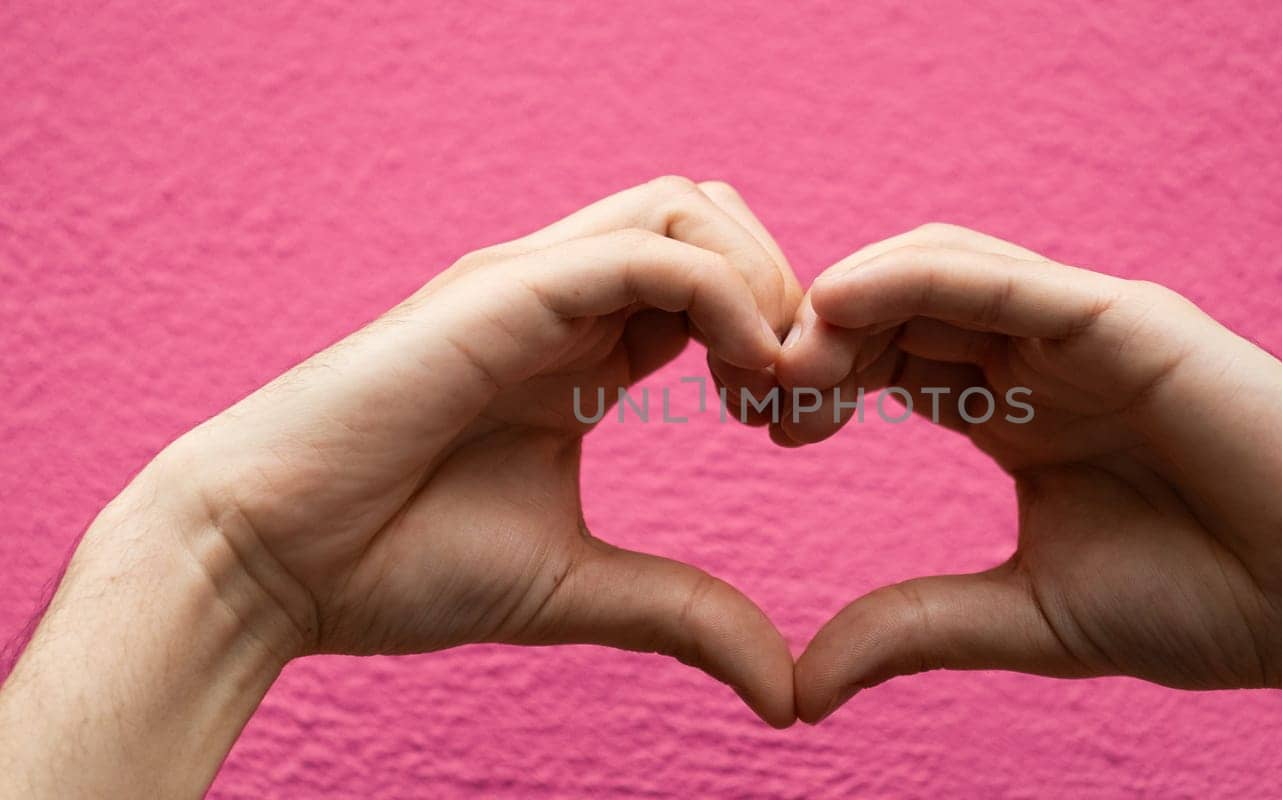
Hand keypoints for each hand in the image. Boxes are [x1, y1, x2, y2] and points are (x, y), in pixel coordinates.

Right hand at [165, 177, 802, 718]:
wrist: (266, 564)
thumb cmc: (397, 565)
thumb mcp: (579, 587)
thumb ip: (685, 615)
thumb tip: (787, 692)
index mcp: (585, 352)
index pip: (716, 288)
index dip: (782, 341)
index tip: (800, 430)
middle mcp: (562, 300)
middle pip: (713, 222)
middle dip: (788, 292)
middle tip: (800, 401)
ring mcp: (531, 286)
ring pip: (685, 210)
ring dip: (761, 283)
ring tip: (769, 385)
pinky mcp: (504, 292)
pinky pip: (646, 251)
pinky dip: (722, 294)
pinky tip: (741, 374)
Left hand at [778, 224, 1281, 796]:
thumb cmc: (1207, 605)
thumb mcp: (1026, 616)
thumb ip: (915, 628)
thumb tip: (802, 686)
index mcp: (1014, 409)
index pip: (888, 361)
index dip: (814, 379)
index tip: (756, 424)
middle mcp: (1041, 356)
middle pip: (897, 308)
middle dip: (815, 337)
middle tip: (749, 390)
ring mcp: (1084, 328)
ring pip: (938, 269)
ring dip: (850, 301)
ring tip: (787, 358)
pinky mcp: (1128, 319)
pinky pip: (1005, 275)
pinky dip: (919, 276)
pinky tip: (846, 304)